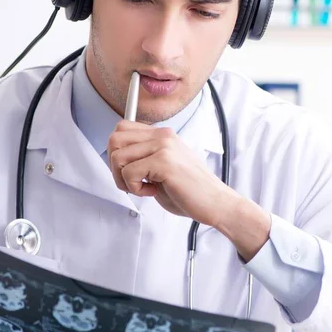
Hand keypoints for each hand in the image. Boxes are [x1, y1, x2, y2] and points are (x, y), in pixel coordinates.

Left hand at [108, 120, 232, 225]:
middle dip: (115, 167)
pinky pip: (129, 172)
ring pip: (117, 157)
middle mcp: (162, 135)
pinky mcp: (164, 162)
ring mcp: (164, 146)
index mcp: (162, 134)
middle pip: (114, 139)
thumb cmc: (190, 191)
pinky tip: (152, 191)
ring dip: (123, 179)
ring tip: (142, 187)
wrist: (216, 202)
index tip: (130, 171)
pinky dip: (135, 188)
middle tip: (131, 182)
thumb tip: (117, 159)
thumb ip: (144, 158)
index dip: (117, 153)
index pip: (122, 129)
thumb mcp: (163, 167)